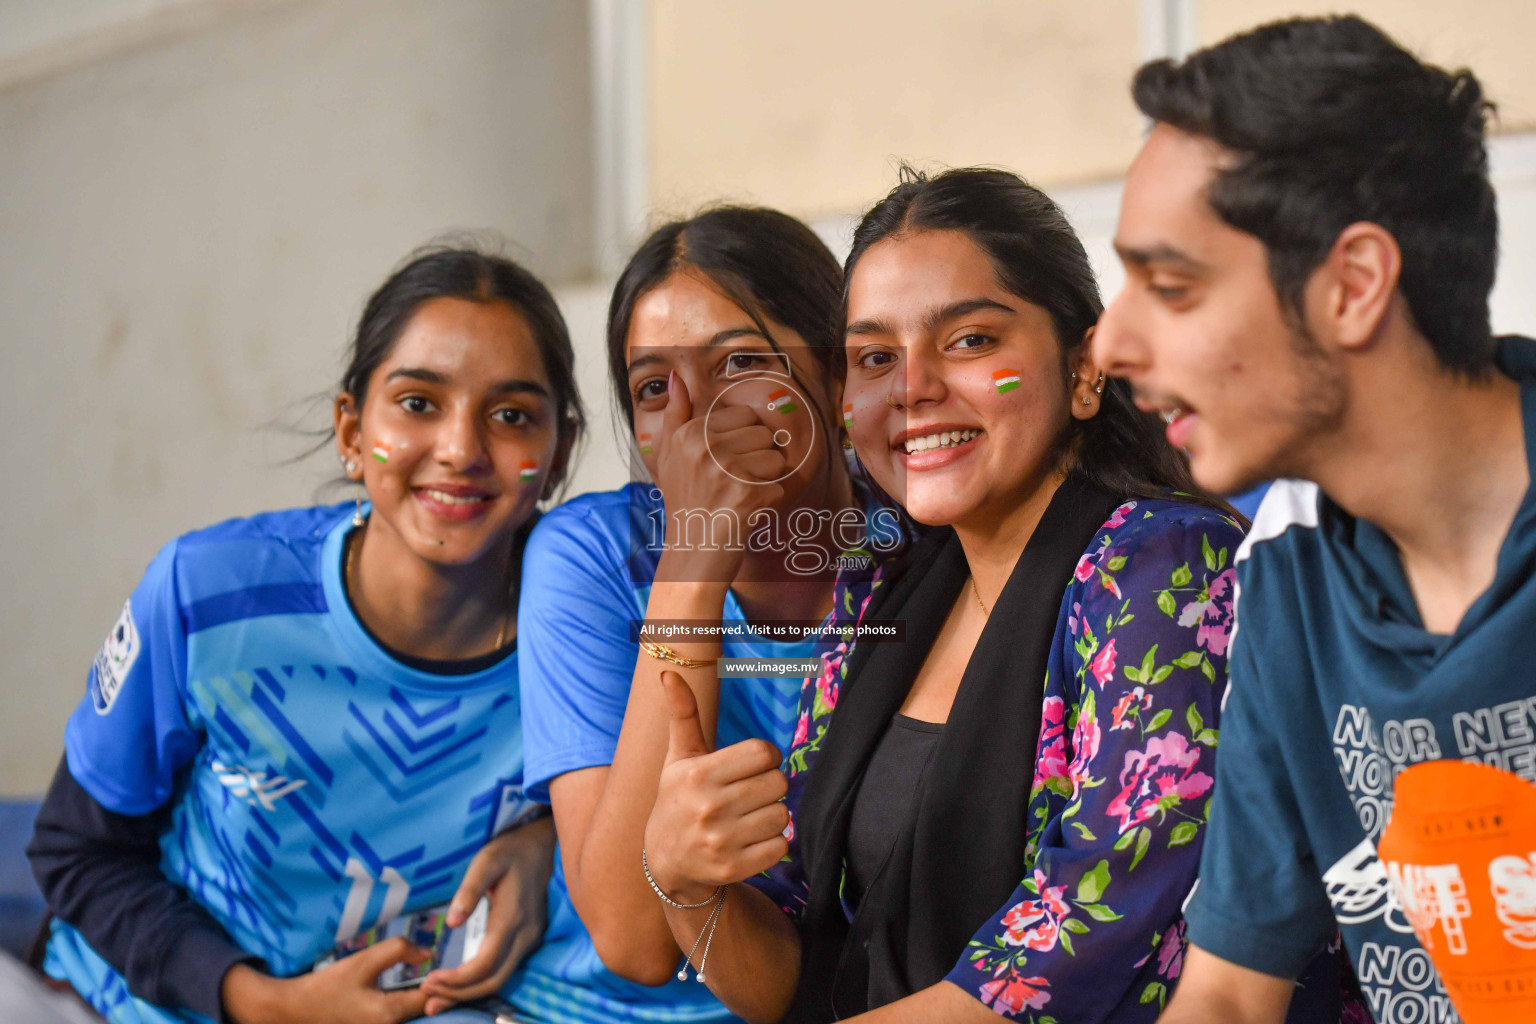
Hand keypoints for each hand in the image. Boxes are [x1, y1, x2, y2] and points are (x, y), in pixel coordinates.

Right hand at [222, 939, 429, 1023]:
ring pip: (415, 1014)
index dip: (444, 979)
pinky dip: (410, 1003)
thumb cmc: (328, 986)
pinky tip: (412, 988)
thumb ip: (397, 951)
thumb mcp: (362, 962)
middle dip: (437, 989)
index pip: (433, 998)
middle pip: (426, 1008)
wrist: (295, 1011)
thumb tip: (428, 952)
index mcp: (389, 1015)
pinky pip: (402, 1017)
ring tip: (430, 975)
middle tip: (443, 967)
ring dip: (424, 996)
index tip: (447, 962)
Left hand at [420, 816, 555, 1014]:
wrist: (542, 843)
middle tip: (428, 1000)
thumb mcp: (486, 861)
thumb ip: (469, 890)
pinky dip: (482, 983)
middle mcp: (526, 934)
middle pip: (494, 981)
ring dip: (470, 994)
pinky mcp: (530, 938)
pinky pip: (506, 970)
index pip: (484, 964)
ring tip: (439, 998)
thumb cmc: (510, 850)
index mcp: (512, 918)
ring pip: (502, 979)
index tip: (429, 981)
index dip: (456, 980)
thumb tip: (451, 922)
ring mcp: (531, 938)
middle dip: (459, 994)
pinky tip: (462, 984)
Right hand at [643, 671, 790, 903]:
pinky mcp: (733, 869)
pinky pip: (781, 846)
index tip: (753, 765)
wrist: (667, 863)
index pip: (763, 752)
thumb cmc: (679, 799)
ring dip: (773, 815)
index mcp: (698, 774)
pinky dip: (773, 843)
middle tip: (750, 793)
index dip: (765, 756)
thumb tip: (669, 672)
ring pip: (783, 815)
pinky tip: (751, 840)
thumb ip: (682, 715)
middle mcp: (708, 807)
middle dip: (769, 785)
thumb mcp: (678, 758)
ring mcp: (721, 841)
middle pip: (777, 783)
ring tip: (750, 817)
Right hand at [653, 372, 787, 580]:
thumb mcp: (670, 456)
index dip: (742, 440)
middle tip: (733, 483)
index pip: (744, 415)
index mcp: (688, 434)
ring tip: (740, 496)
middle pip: (763, 434)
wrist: (691, 554)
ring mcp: (726, 471)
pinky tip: (746, 513)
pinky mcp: (748, 495)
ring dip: (766, 480)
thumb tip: (676, 378)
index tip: (724, 464)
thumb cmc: (685, 503)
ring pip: (776, 458)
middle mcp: (705, 448)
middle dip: (757, 459)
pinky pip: (780, 486)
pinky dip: (769, 503)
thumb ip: (675, 415)